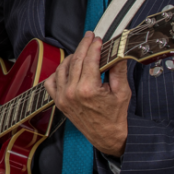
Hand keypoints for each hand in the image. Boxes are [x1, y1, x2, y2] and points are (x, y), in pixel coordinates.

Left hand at [43, 32, 130, 155]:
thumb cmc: (114, 116)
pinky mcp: (59, 102)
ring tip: (81, 52)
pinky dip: (58, 72)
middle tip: (89, 38)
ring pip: (63, 68)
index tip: (97, 39)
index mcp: (88, 89)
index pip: (89, 59)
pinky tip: (68, 67)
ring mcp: (63, 97)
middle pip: (76, 60)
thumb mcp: (122, 91)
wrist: (106, 136)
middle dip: (83, 46)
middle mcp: (72, 92)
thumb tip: (118, 51)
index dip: (93, 46)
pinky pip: (51, 82)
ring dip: (72, 57)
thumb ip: (118, 69)